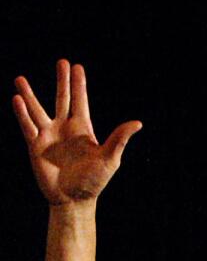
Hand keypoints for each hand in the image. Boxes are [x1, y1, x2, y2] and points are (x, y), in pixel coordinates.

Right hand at [13, 59, 141, 205]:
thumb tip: (137, 122)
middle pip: (62, 99)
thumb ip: (119, 138)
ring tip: (20, 79)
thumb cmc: (94, 180)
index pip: (80, 101)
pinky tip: (16, 99)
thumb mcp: (110, 158)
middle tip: (61, 61)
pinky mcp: (35, 145)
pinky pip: (27, 126)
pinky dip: (22, 113)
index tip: (76, 66)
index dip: (78, 84)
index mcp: (83, 129)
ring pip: (37, 110)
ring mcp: (48, 135)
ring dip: (29, 94)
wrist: (74, 199)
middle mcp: (64, 128)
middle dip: (62, 81)